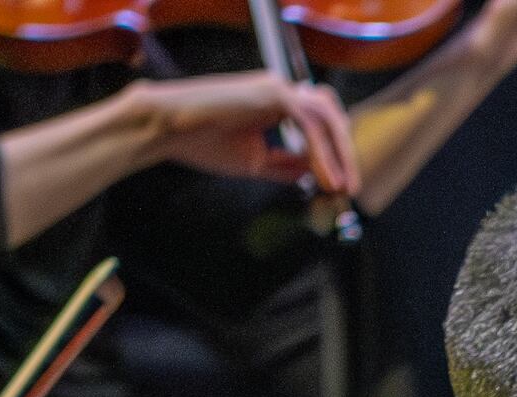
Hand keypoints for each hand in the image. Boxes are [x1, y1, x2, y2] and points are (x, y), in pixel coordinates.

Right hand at [117, 72, 358, 198]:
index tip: (340, 186)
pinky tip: (325, 177)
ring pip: (327, 119)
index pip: (320, 124)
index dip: (335, 154)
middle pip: (331, 118)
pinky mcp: (273, 93)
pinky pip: (310, 124)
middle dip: (344, 153)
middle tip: (350, 188)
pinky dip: (322, 153)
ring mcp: (277, 88)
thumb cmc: (202, 143)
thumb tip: (318, 176)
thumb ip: (288, 166)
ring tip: (341, 187)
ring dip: (339, 155)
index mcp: (276, 103)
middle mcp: (281, 91)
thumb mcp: (257, 161)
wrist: (166, 128)